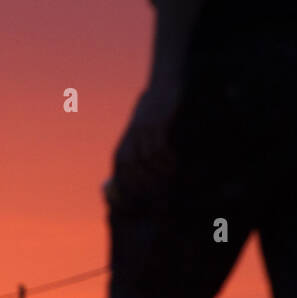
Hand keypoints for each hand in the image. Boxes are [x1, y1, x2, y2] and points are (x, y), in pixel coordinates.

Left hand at [112, 77, 179, 199]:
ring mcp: (141, 134)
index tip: (139, 210)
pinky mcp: (156, 124)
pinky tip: (175, 165)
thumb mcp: (143, 141)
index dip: (128, 198)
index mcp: (123, 150)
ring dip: (160, 177)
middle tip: (163, 200)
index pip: (121, 181)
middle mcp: (129, 144)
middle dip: (148, 191)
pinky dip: (167, 160)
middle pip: (133, 175)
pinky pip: (159, 149)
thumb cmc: (154, 118)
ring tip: (172, 183)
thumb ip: (141, 162)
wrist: (163, 87)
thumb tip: (144, 189)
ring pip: (147, 164)